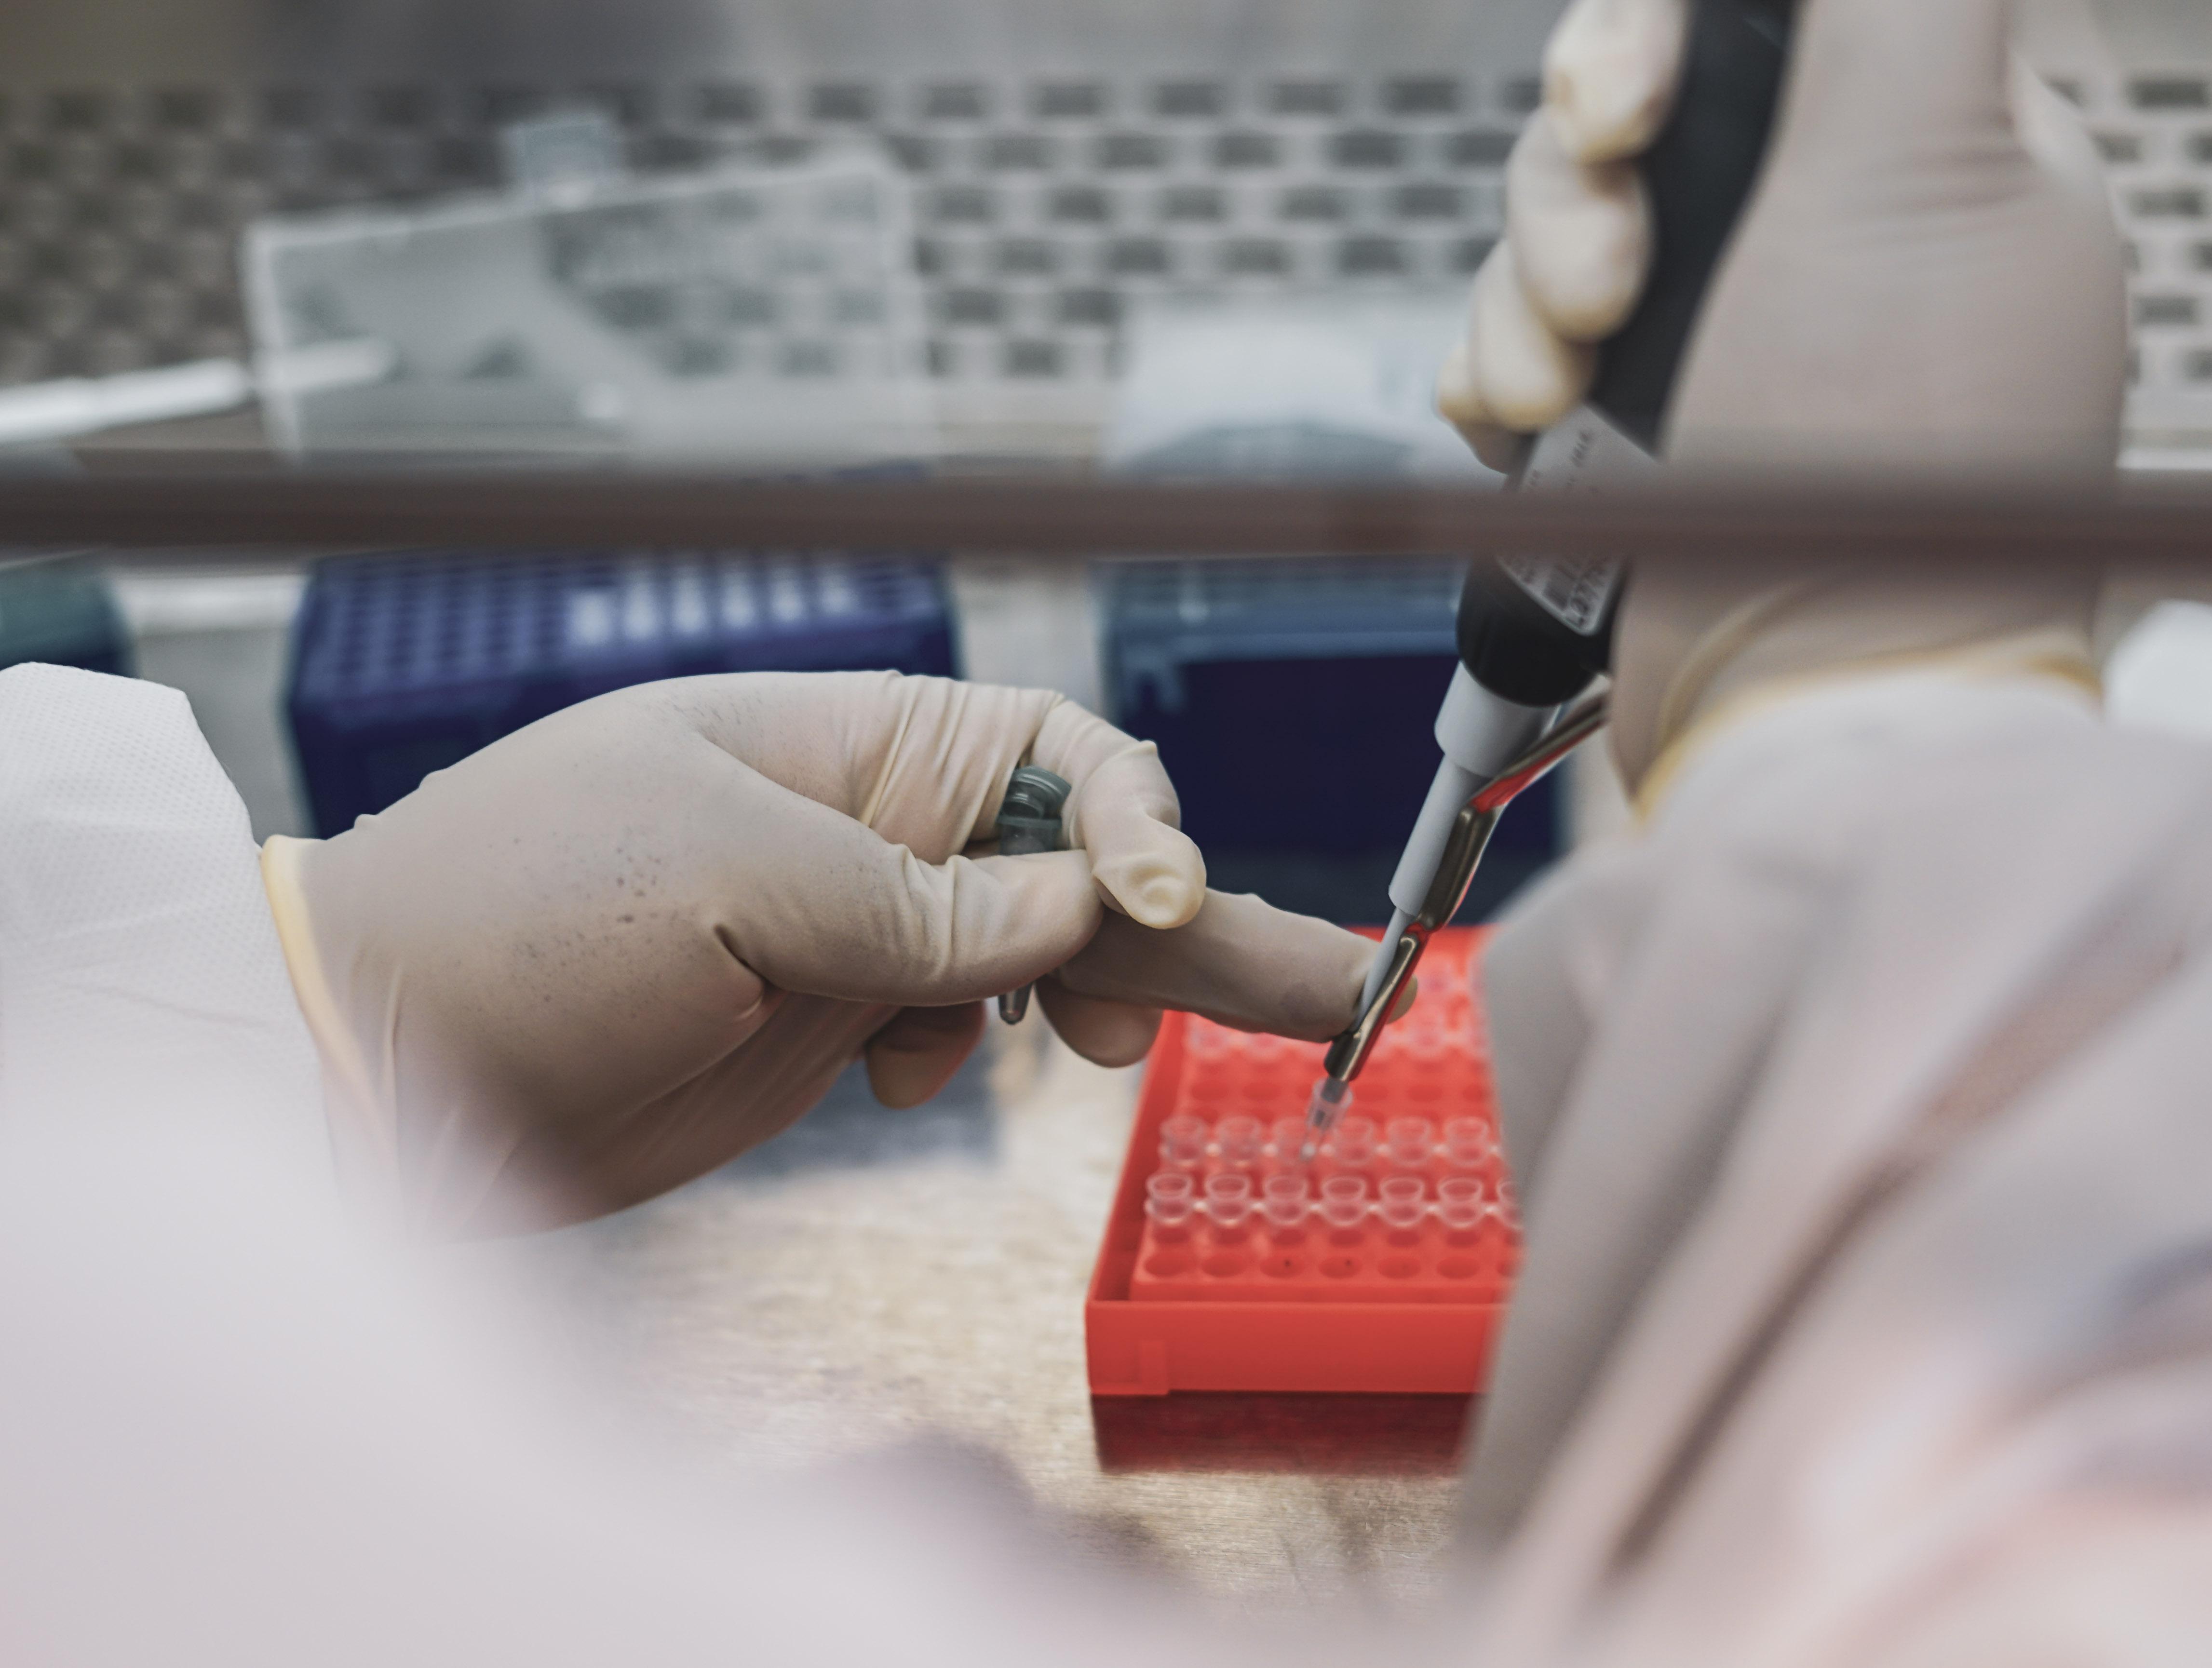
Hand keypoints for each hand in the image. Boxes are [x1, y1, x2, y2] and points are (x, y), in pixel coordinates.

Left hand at [261, 672, 1379, 1231]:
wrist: (377, 1054)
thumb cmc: (521, 916)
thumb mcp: (734, 879)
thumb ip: (922, 906)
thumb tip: (1074, 920)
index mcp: (847, 741)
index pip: (1048, 756)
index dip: (1130, 820)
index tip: (1150, 903)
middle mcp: (865, 827)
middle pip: (1075, 865)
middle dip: (1193, 918)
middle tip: (1328, 986)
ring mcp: (850, 932)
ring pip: (1034, 961)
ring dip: (1103, 1001)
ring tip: (1121, 1057)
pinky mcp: (822, 1026)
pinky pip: (959, 1031)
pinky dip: (975, 1058)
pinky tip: (924, 1080)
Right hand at [1437, 0, 2125, 783]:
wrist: (1809, 723)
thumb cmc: (1887, 471)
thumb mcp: (1922, 156)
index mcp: (1938, 145)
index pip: (1762, 13)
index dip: (1655, 37)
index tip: (1622, 104)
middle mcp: (1835, 231)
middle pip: (1639, 107)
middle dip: (1574, 181)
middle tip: (1603, 283)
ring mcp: (1734, 341)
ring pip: (1562, 223)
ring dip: (1524, 293)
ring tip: (1558, 398)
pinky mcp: (1646, 438)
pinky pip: (1526, 344)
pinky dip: (1500, 378)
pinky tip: (1521, 434)